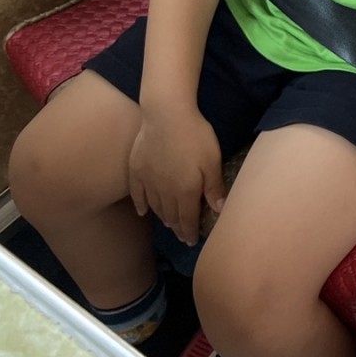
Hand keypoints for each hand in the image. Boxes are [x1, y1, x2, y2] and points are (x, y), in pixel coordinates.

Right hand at [127, 109, 225, 245]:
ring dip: (163, 217)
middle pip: (170, 215)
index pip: (187, 218)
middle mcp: (164, 190)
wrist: (166, 114)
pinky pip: (137, 194)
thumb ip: (214, 187)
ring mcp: (148, 180)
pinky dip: (141, 205)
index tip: (192, 241)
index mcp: (185, 191)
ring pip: (155, 206)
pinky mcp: (136, 169)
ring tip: (169, 224)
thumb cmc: (195, 136)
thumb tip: (219, 210)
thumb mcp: (212, 161)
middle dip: (178, 227)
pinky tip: (144, 212)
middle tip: (182, 236)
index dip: (189, 231)